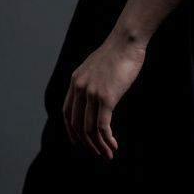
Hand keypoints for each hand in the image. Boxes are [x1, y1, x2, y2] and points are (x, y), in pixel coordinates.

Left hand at [62, 31, 146, 160]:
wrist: (126, 40)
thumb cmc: (117, 51)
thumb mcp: (96, 65)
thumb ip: (91, 80)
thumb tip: (94, 96)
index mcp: (75, 80)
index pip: (67, 113)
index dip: (72, 131)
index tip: (79, 142)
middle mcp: (80, 88)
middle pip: (77, 125)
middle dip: (87, 143)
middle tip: (97, 153)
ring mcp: (92, 93)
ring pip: (90, 129)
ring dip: (98, 146)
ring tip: (108, 154)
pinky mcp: (106, 98)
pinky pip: (102, 127)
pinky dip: (107, 140)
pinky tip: (113, 145)